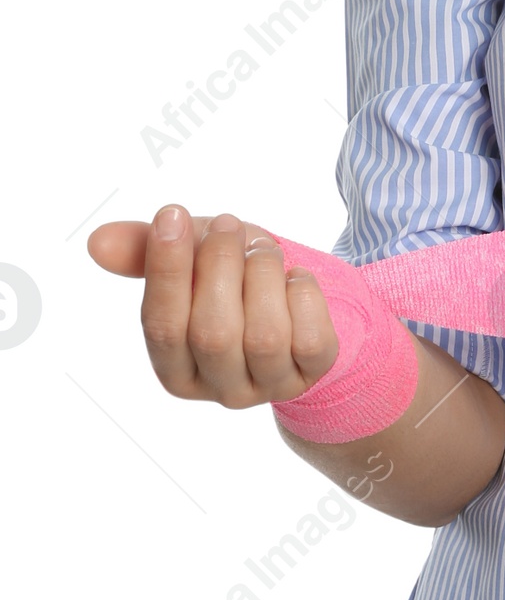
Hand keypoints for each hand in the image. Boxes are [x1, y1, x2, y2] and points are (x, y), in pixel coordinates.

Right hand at [86, 204, 338, 410]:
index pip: (160, 325)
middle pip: (212, 333)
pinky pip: (311, 341)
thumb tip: (97, 242)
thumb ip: (144, 253)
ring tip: (261, 248)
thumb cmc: (228, 282)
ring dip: (263, 275)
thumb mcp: (189, 261)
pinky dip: (303, 296)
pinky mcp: (312, 376)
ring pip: (264, 336)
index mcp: (174, 367)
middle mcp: (218, 386)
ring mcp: (267, 386)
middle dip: (220, 265)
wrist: (292, 305)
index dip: (166, 269)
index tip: (172, 213)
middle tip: (227, 224)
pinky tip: (293, 277)